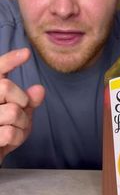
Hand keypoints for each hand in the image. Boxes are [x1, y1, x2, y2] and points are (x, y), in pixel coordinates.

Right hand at [0, 48, 44, 162]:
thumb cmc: (4, 133)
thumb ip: (28, 101)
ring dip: (22, 124)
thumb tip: (39, 89)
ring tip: (15, 129)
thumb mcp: (21, 115)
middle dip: (22, 101)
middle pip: (6, 87)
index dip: (10, 60)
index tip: (26, 53)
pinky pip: (10, 132)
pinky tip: (10, 142)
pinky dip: (17, 138)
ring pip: (12, 111)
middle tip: (21, 113)